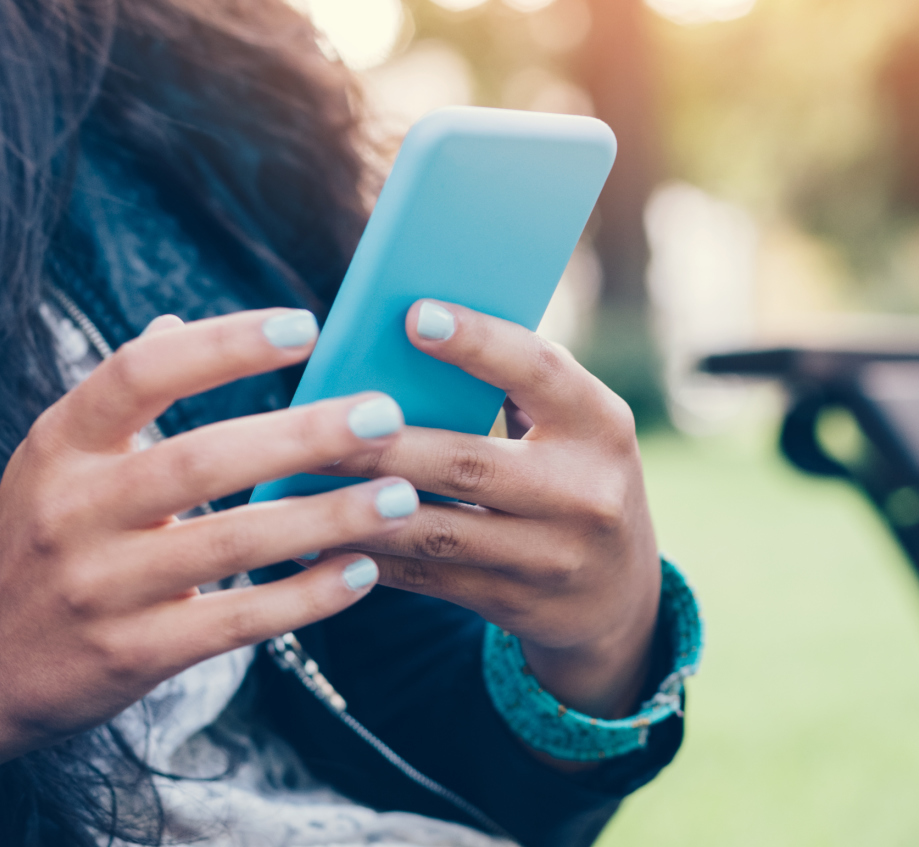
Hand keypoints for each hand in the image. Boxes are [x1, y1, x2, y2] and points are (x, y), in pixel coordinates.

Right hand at [0, 310, 425, 803]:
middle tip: (384, 415)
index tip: (305, 325)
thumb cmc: (38, 544)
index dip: (223, 345)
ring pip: (231, 542)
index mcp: (60, 445)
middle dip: (302, 435)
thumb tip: (179, 320)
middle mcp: (74, 510)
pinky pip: (236, 620)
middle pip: (201, 460)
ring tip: (400, 495)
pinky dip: (306, 597)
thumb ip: (122, 398)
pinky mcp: (131, 654)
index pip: (141, 373)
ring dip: (325, 517)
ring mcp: (101, 587)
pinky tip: (364, 571)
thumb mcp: (55, 461)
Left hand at [319, 300, 661, 725]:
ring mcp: (553, 557)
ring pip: (437, 528)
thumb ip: (514, 385)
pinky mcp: (517, 603)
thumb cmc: (574, 478)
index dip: (479, 342)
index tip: (414, 315)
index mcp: (602, 424)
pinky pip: (428, 578)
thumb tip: (409, 328)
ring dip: (358, 506)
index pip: (541, 371)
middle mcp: (586, 492)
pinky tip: (316, 538)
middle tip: (315, 417)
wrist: (622, 598)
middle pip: (468, 460)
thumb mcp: (574, 428)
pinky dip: (368, 557)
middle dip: (383, 442)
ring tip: (296, 482)